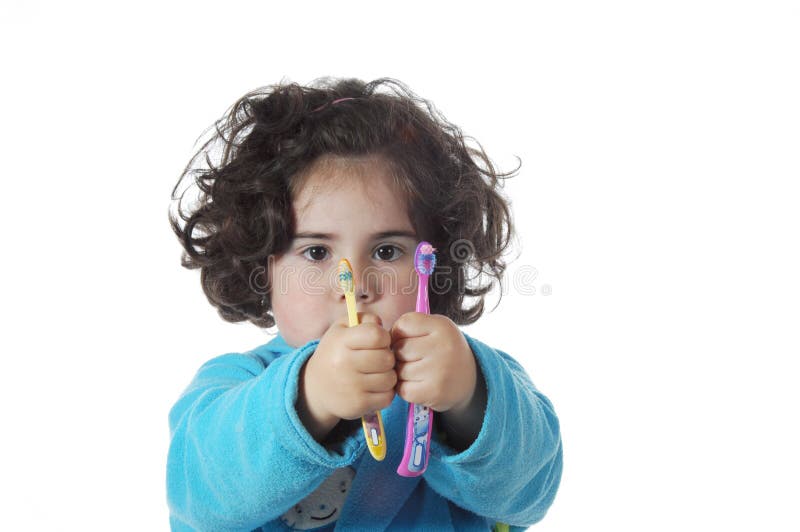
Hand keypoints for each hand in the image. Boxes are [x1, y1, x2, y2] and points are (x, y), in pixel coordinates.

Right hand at [298, 313, 396, 441]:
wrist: (315, 388)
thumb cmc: (336, 352)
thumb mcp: (342, 328)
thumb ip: (365, 319)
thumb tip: (382, 326)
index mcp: (341, 341)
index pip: (377, 335)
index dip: (383, 337)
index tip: (377, 341)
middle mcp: (344, 364)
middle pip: (387, 358)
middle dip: (387, 357)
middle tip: (376, 359)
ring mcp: (351, 387)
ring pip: (390, 379)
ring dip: (387, 376)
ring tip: (375, 373)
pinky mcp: (357, 405)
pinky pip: (387, 397)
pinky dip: (385, 392)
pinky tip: (373, 387)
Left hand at [390, 312, 477, 412]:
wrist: (469, 380)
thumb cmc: (443, 350)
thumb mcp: (435, 328)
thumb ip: (410, 326)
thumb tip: (381, 341)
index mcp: (442, 326)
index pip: (403, 324)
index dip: (399, 333)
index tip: (408, 340)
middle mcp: (443, 347)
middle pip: (399, 348)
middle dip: (400, 355)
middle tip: (414, 359)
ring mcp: (439, 371)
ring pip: (399, 370)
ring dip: (402, 373)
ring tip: (418, 372)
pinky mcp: (433, 392)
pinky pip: (402, 389)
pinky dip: (405, 388)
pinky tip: (418, 384)